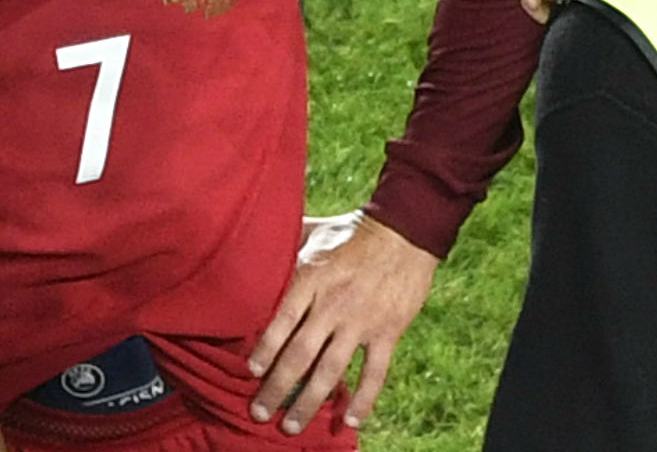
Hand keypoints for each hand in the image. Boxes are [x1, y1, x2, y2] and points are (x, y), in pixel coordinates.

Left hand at [248, 213, 439, 434]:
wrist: (405, 231)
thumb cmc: (352, 232)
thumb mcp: (312, 232)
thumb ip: (286, 247)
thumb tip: (253, 248)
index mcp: (311, 279)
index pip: (281, 322)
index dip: (265, 350)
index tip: (252, 373)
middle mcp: (332, 305)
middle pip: (300, 355)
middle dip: (278, 388)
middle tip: (260, 412)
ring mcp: (361, 322)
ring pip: (330, 371)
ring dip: (309, 402)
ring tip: (291, 425)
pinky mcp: (388, 332)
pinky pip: (374, 373)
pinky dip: (362, 399)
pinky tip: (349, 421)